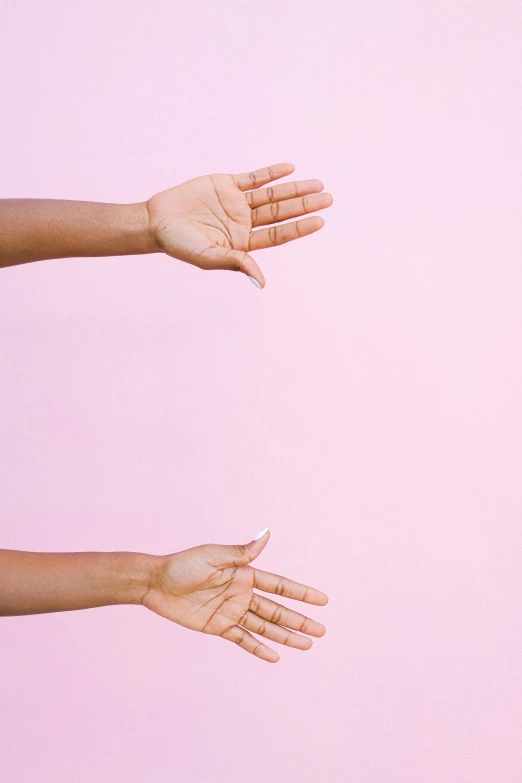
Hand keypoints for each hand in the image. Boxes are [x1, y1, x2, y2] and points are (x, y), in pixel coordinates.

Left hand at [142, 529, 327, 662]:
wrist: (155, 583)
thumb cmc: (183, 564)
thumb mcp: (214, 556)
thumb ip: (242, 552)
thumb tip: (267, 533)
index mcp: (244, 574)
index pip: (279, 585)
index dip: (301, 593)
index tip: (323, 600)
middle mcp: (242, 593)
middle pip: (277, 610)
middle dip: (299, 620)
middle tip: (322, 632)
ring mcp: (231, 611)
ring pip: (265, 627)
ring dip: (285, 636)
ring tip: (307, 645)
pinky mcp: (218, 627)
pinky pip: (243, 640)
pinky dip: (259, 648)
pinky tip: (275, 657)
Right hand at [145, 162, 332, 287]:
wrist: (157, 222)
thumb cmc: (180, 245)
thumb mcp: (208, 257)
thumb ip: (235, 264)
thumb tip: (262, 280)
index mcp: (244, 242)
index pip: (278, 234)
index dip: (299, 227)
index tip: (320, 220)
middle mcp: (245, 222)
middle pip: (281, 213)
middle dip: (304, 205)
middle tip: (328, 198)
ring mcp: (237, 203)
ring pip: (271, 195)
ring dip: (293, 188)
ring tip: (317, 184)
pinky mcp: (226, 184)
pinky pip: (253, 178)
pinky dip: (270, 173)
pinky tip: (289, 169)